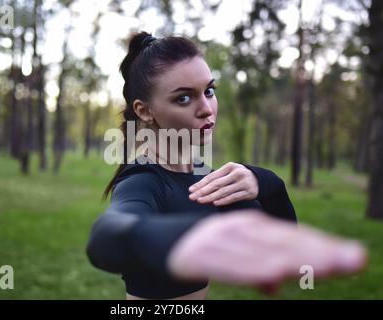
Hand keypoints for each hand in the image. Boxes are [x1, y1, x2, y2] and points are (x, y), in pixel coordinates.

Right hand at [167, 210, 365, 293]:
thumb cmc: (203, 248)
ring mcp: (222, 239)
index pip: (292, 236)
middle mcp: (240, 228)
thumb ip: (257, 265)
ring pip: (265, 252)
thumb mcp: (234, 254)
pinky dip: (256, 269)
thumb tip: (275, 284)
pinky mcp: (203, 254)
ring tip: (328, 266)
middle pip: (286, 242)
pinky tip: (276, 273)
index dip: (322, 246)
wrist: (159, 239)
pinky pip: (233, 265)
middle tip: (354, 259)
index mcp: (250, 226)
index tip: (352, 256)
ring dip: (297, 259)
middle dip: (321, 252)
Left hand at [189, 162, 258, 205]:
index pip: (212, 176)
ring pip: (224, 191)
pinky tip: (215, 203)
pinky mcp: (249, 192)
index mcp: (230, 166)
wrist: (260, 180)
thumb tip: (198, 188)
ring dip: (210, 197)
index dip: (200, 183)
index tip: (190, 190)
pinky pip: (234, 197)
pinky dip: (224, 200)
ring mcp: (243, 183)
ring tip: (200, 201)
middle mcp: (237, 173)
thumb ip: (217, 178)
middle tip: (192, 197)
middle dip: (202, 191)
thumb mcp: (229, 172)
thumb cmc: (238, 176)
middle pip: (216, 184)